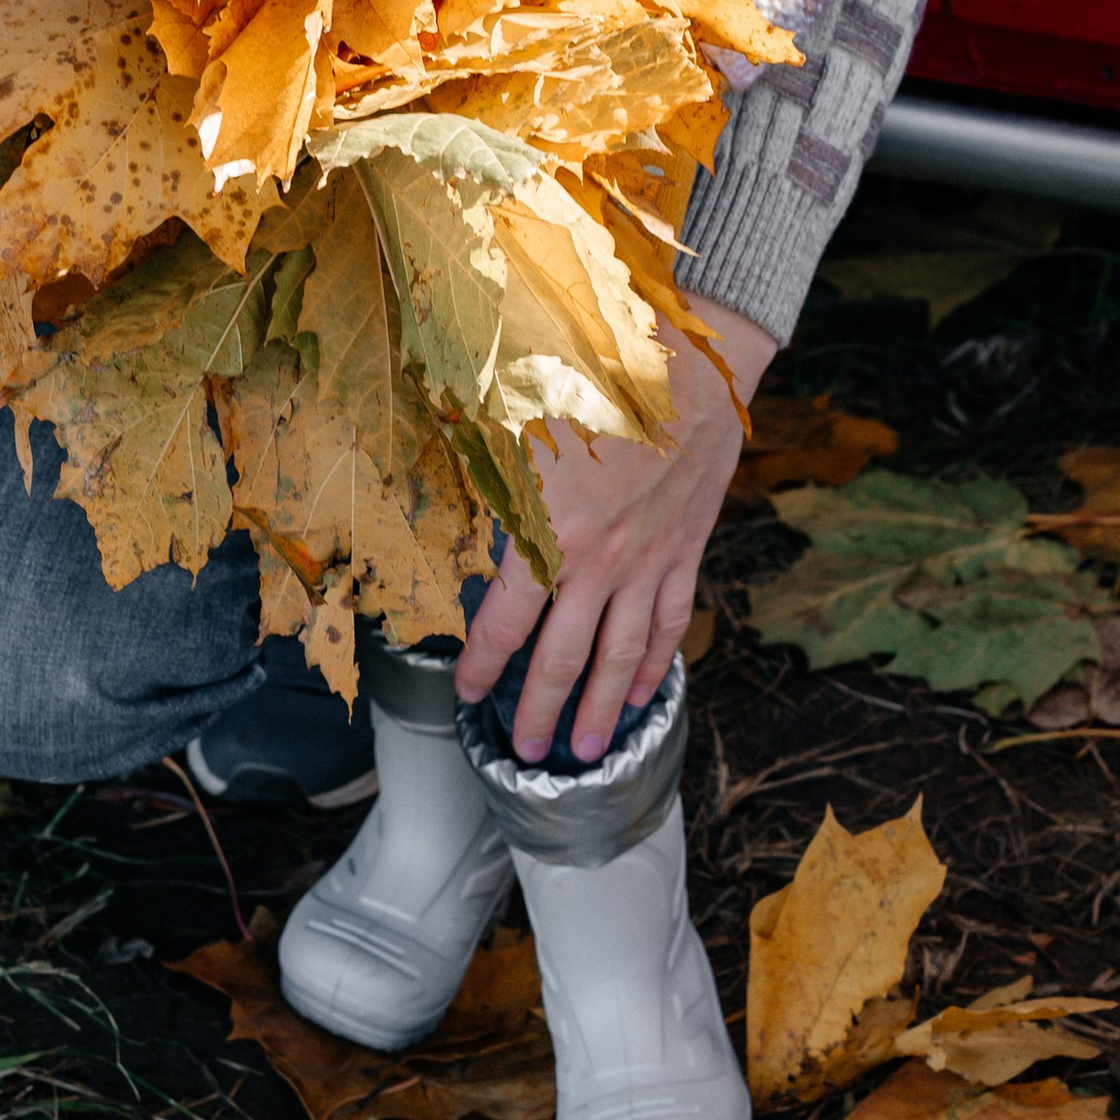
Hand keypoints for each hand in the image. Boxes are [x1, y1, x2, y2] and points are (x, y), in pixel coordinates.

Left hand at [453, 294, 775, 764]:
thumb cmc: (597, 379)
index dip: (483, 663)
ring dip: (599, 707)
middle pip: (563, 656)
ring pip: (620, 654)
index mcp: (552, 532)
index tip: (466, 693)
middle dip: (540, 709)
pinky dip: (653, 663)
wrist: (693, 368)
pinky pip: (667, 620)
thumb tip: (425, 454)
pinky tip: (640, 695)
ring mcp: (649, 561)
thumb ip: (481, 457)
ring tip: (584, 750)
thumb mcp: (519, 414)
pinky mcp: (685, 550)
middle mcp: (601, 561)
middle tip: (526, 751)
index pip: (507, 620)